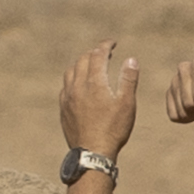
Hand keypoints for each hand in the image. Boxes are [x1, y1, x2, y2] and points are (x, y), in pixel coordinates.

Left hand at [59, 42, 139, 156]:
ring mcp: (68, 97)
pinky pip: (65, 85)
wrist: (92, 151)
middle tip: (105, 52)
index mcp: (94, 83)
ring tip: (92, 63)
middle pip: (82, 60)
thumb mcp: (127, 103)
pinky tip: (80, 83)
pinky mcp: (63, 108)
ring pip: (71, 71)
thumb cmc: (114, 128)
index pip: (98, 55)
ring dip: (81, 63)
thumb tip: (130, 59)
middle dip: (94, 52)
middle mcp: (77, 86)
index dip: (105, 45)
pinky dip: (73, 77)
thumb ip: (128, 79)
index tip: (113, 42)